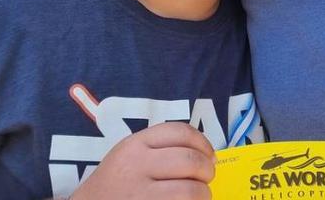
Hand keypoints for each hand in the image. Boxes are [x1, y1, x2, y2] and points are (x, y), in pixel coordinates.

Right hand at [71, 122, 215, 199]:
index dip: (203, 142)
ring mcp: (140, 195)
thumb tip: (203, 154)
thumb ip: (158, 148)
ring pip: (190, 191)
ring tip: (200, 196)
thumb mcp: (128, 155)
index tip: (210, 155)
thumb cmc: (114, 184)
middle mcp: (137, 167)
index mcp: (135, 145)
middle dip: (207, 170)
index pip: (180, 132)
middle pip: (190, 161)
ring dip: (203, 195)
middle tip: (207, 178)